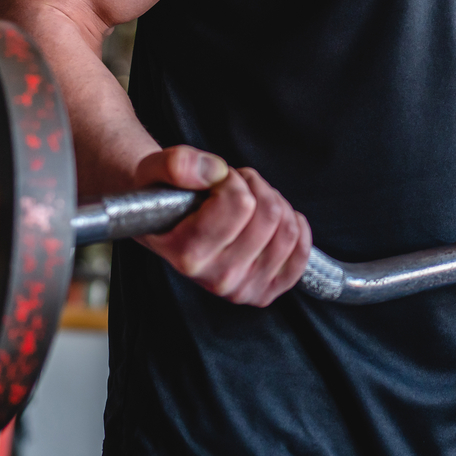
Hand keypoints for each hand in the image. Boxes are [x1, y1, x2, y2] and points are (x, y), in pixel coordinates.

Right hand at [129, 146, 311, 305]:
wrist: (163, 227)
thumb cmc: (164, 199)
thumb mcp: (154, 170)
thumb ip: (177, 164)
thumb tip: (215, 171)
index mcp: (189, 253)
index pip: (240, 203)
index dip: (233, 179)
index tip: (218, 180)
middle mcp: (217, 278)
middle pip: (269, 214)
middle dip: (255, 187)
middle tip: (236, 187)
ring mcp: (243, 289)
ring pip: (287, 230)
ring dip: (274, 203)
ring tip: (250, 201)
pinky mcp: (264, 292)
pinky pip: (300, 254)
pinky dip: (296, 228)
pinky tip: (275, 219)